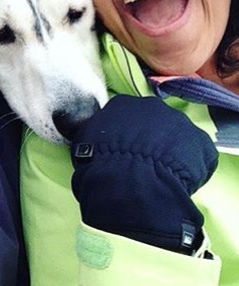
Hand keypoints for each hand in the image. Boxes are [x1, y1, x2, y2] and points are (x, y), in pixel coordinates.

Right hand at [70, 95, 217, 253]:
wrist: (130, 181)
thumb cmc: (101, 162)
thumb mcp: (84, 141)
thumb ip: (94, 132)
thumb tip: (92, 133)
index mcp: (123, 104)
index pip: (127, 114)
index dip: (126, 132)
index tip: (125, 147)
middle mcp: (152, 106)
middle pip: (154, 121)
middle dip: (151, 138)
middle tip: (144, 159)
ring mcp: (179, 122)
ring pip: (177, 136)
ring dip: (171, 149)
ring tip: (160, 171)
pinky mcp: (200, 143)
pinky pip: (196, 153)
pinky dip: (190, 164)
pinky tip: (177, 178)